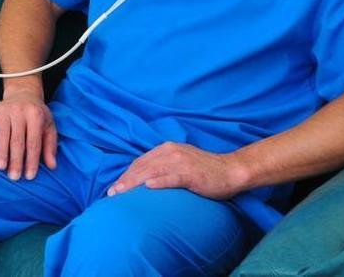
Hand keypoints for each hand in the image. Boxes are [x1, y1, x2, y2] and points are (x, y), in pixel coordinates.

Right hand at [0, 88, 57, 180]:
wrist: (23, 92)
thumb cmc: (37, 114)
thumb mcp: (49, 126)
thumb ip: (50, 146)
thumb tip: (52, 166)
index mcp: (36, 116)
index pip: (34, 142)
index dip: (32, 160)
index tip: (29, 176)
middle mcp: (21, 111)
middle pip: (18, 140)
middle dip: (16, 160)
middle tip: (14, 177)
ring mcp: (6, 109)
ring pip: (3, 133)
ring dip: (1, 151)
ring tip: (0, 167)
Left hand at [107, 142, 248, 199]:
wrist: (231, 170)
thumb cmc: (205, 171)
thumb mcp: (180, 163)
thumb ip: (163, 167)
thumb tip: (144, 181)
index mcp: (166, 149)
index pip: (140, 162)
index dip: (126, 175)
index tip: (114, 188)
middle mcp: (171, 152)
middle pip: (142, 166)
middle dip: (125, 180)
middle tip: (112, 193)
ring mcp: (181, 162)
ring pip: (152, 171)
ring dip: (135, 182)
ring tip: (122, 193)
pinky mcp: (191, 173)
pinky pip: (172, 177)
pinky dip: (160, 181)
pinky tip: (148, 187)